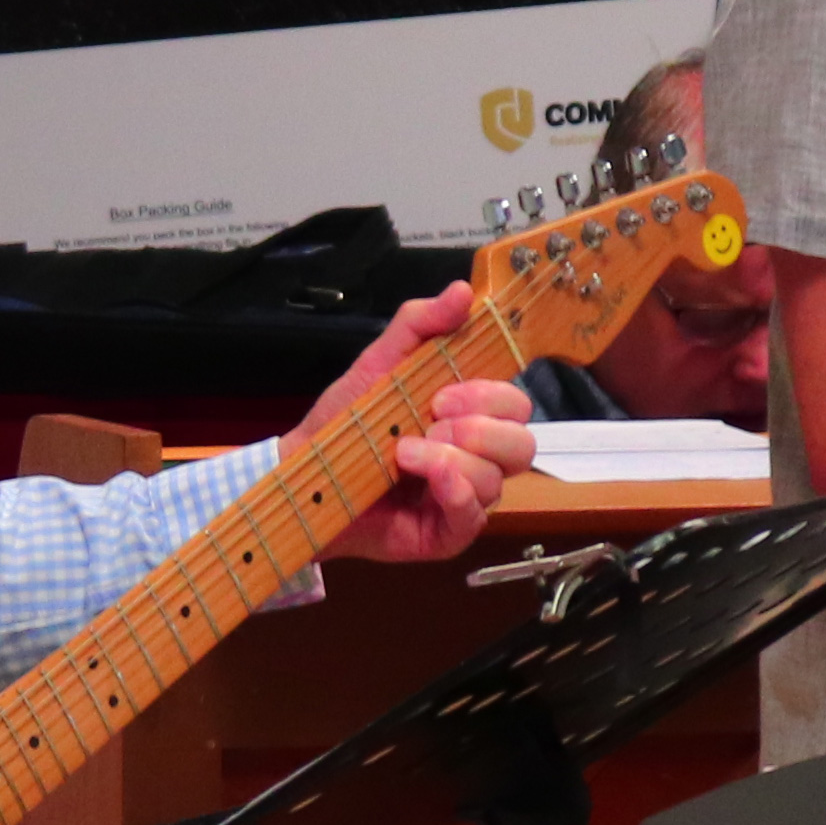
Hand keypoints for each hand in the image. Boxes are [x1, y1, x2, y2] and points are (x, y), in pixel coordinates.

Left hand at [307, 283, 544, 562]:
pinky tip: (427, 479)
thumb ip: (419, 324)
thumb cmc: (345, 423)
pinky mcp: (446, 532)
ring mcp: (464, 497)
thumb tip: (462, 292)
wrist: (303, 474)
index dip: (489, 396)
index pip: (515, 403)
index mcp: (469, 415)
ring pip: (499, 479)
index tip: (442, 394)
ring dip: (451, 458)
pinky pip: (475, 517)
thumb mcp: (379, 363)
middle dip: (478, 428)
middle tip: (429, 421)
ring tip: (403, 454)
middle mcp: (475, 457)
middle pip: (522, 443)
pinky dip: (455, 492)